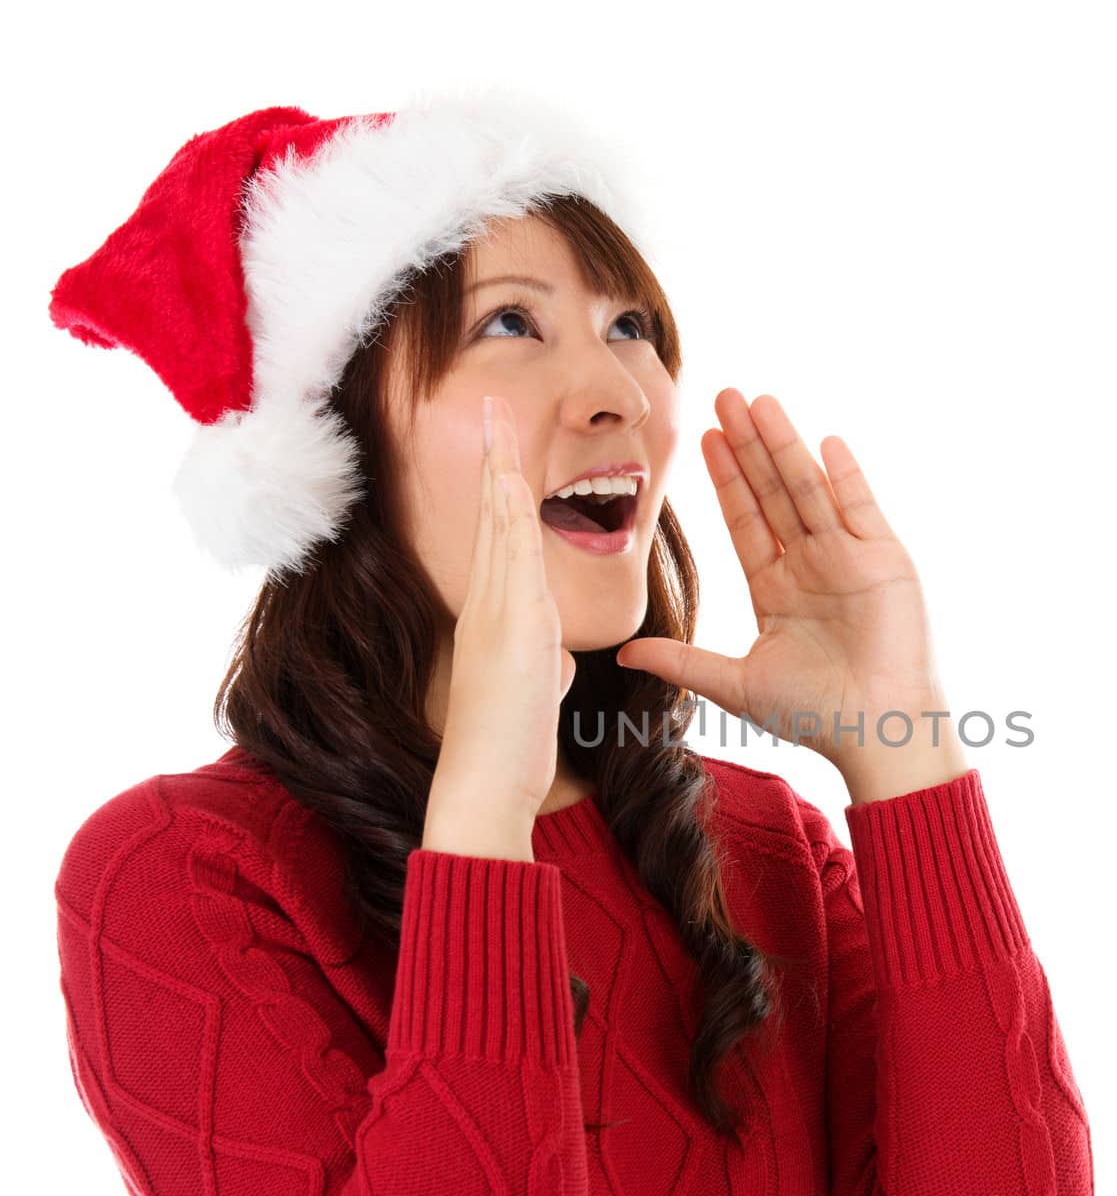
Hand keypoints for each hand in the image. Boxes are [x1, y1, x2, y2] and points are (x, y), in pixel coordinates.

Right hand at [427, 395, 576, 842]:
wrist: (482, 786)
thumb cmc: (507, 746)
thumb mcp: (535, 692)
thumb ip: (544, 666)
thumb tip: (556, 663)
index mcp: (495, 617)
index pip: (501, 540)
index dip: (502, 491)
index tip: (504, 450)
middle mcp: (488, 607)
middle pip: (493, 520)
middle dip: (495, 462)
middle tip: (493, 409)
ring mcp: (495, 616)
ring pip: (499, 529)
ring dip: (500, 472)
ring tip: (499, 422)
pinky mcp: (511, 632)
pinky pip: (512, 562)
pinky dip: (510, 520)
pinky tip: (512, 483)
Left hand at [615, 389, 946, 769]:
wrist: (875, 732)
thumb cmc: (814, 715)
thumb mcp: (735, 684)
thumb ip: (682, 661)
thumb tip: (624, 651)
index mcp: (777, 589)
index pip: (746, 520)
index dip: (725, 480)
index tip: (703, 438)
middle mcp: (812, 566)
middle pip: (774, 493)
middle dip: (749, 446)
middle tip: (724, 396)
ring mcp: (849, 559)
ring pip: (810, 490)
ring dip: (786, 446)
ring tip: (762, 402)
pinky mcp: (886, 562)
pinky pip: (861, 509)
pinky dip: (845, 476)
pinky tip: (825, 441)